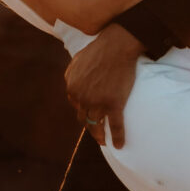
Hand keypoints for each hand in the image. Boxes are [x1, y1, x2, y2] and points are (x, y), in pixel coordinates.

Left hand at [64, 23, 143, 148]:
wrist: (117, 45)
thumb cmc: (99, 50)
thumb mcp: (76, 61)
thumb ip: (71, 74)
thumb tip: (70, 85)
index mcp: (72, 89)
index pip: (77, 106)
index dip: (84, 111)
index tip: (90, 115)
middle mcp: (83, 98)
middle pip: (85, 119)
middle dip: (90, 127)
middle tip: (96, 133)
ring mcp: (98, 103)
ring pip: (97, 125)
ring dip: (100, 136)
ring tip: (103, 141)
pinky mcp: (114, 104)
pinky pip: (116, 126)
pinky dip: (118, 138)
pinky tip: (119, 145)